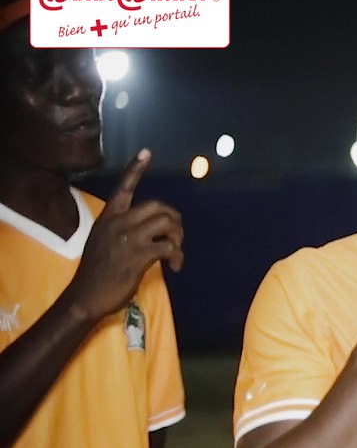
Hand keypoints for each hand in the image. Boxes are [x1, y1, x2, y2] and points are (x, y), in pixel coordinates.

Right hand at [64, 149, 183, 320]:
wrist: (87, 296)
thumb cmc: (96, 272)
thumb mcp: (103, 242)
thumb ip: (122, 231)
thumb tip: (147, 232)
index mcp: (108, 218)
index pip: (123, 188)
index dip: (136, 169)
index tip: (147, 152)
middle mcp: (118, 223)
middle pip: (157, 206)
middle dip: (174, 218)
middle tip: (176, 235)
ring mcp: (129, 238)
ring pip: (166, 223)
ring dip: (178, 236)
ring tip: (176, 252)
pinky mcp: (139, 254)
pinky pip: (169, 246)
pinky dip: (178, 255)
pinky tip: (175, 266)